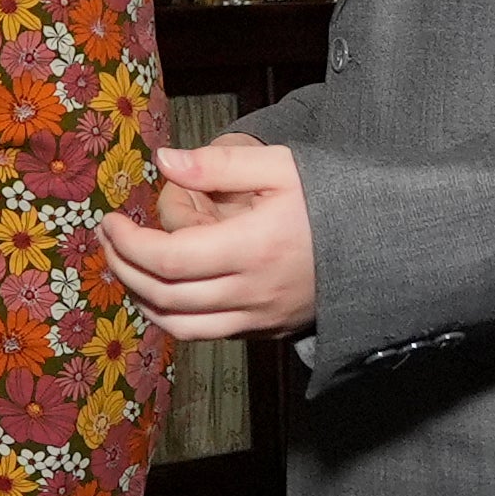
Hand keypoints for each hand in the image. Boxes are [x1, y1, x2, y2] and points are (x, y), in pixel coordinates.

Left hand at [101, 134, 314, 340]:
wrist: (385, 246)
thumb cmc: (335, 199)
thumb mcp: (284, 166)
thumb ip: (221, 163)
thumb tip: (164, 161)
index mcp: (254, 247)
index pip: (170, 259)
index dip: (129, 244)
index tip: (112, 221)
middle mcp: (252, 292)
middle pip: (165, 296)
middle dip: (124, 267)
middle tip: (109, 238)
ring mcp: (259, 318)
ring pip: (179, 327)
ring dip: (142, 299)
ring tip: (127, 266)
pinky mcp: (266, 331)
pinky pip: (207, 334)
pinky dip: (173, 315)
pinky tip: (165, 286)